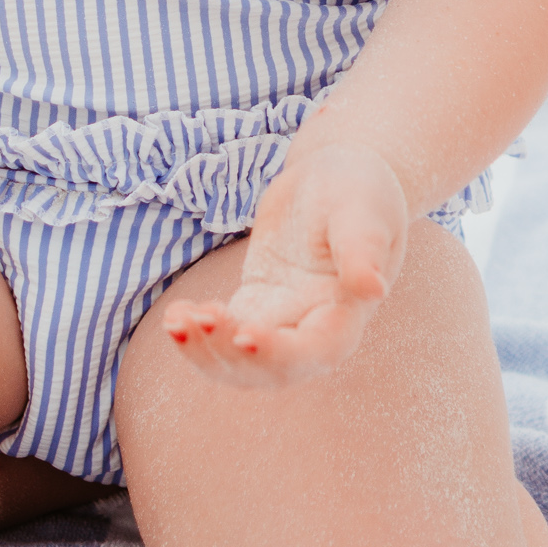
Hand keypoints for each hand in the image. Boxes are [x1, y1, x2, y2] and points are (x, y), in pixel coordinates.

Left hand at [165, 137, 408, 387]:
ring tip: (177, 321)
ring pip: (243, 361)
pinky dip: (198, 333)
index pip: (317, 349)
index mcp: (346, 311)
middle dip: (232, 353)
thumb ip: (363, 247)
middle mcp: (315, 327)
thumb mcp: (363, 210)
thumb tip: (372, 288)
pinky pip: (225, 333)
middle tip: (201, 316)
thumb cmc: (357, 191)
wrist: (334, 178)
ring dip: (207, 351)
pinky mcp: (257, 305)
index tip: (245, 334)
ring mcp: (283, 320)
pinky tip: (175, 316)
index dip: (281, 352)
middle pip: (274, 368)